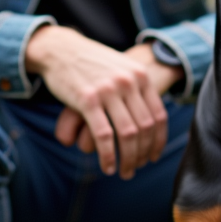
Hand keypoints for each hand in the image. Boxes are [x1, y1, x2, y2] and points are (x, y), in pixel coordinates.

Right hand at [25, 27, 178, 178]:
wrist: (62, 49)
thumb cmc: (92, 63)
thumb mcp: (121, 68)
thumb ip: (137, 87)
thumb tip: (150, 114)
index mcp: (140, 76)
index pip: (158, 116)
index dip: (157, 141)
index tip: (152, 156)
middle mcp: (129, 83)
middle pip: (145, 128)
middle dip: (142, 154)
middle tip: (134, 168)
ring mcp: (109, 91)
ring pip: (127, 134)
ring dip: (127, 159)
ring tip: (124, 172)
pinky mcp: (87, 100)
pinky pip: (103, 135)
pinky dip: (107, 155)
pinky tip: (107, 166)